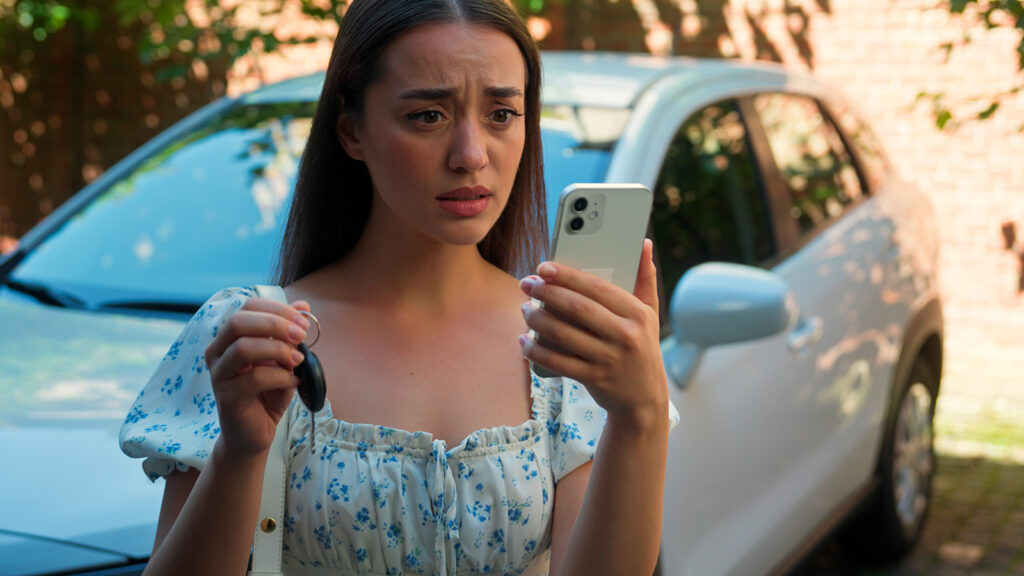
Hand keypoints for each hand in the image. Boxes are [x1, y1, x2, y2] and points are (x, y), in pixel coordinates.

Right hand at [204, 297, 310, 458]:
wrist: (256, 432)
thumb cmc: (268, 392)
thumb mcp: (284, 358)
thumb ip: (289, 333)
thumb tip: (303, 306)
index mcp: (230, 337)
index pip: (247, 307)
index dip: (277, 310)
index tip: (303, 322)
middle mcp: (218, 352)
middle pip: (238, 322)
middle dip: (275, 324)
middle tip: (301, 336)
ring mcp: (219, 374)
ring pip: (242, 348)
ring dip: (277, 350)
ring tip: (298, 361)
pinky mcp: (226, 396)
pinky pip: (253, 379)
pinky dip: (280, 377)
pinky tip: (293, 383)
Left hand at [519, 239, 667, 430]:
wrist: (644, 398)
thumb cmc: (642, 346)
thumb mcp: (650, 313)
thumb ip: (645, 278)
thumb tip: (644, 242)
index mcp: (637, 313)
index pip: (598, 288)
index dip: (567, 276)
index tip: (543, 267)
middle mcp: (625, 335)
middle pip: (577, 309)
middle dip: (547, 293)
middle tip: (526, 284)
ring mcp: (609, 359)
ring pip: (564, 335)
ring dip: (538, 320)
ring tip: (525, 309)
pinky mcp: (594, 379)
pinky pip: (558, 362)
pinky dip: (537, 351)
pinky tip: (525, 341)